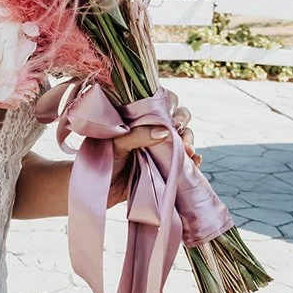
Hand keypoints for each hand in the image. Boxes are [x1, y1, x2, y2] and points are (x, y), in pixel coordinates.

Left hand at [107, 90, 200, 208]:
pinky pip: (184, 160)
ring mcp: (160, 147)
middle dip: (183, 123)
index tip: (170, 114)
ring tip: (187, 151)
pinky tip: (194, 162)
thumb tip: (166, 132)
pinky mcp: (165, 165)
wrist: (98, 190)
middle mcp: (152, 129)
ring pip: (184, 137)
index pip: (161, 101)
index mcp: (138, 117)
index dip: (170, 103)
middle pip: (178, 117)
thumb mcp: (116, 144)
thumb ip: (138, 135)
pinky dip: (192, 160)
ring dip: (189, 141)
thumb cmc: (101, 161)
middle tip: (180, 133)